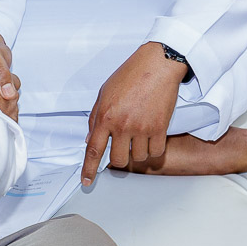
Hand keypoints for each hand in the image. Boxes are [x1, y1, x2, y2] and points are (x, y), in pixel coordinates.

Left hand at [82, 42, 184, 185]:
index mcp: (105, 115)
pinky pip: (156, 152)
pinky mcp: (160, 127)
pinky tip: (152, 138)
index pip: (93, 150)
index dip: (89, 169)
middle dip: (119, 158)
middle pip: (118, 160)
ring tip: (140, 135)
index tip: (86, 181)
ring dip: (138, 151)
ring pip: (138, 157)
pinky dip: (154, 149)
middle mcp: (122, 124)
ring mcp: (141, 127)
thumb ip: (95, 117)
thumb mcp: (104, 92)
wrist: (158, 63)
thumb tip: (89, 140)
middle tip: (123, 147)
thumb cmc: (131, 74)